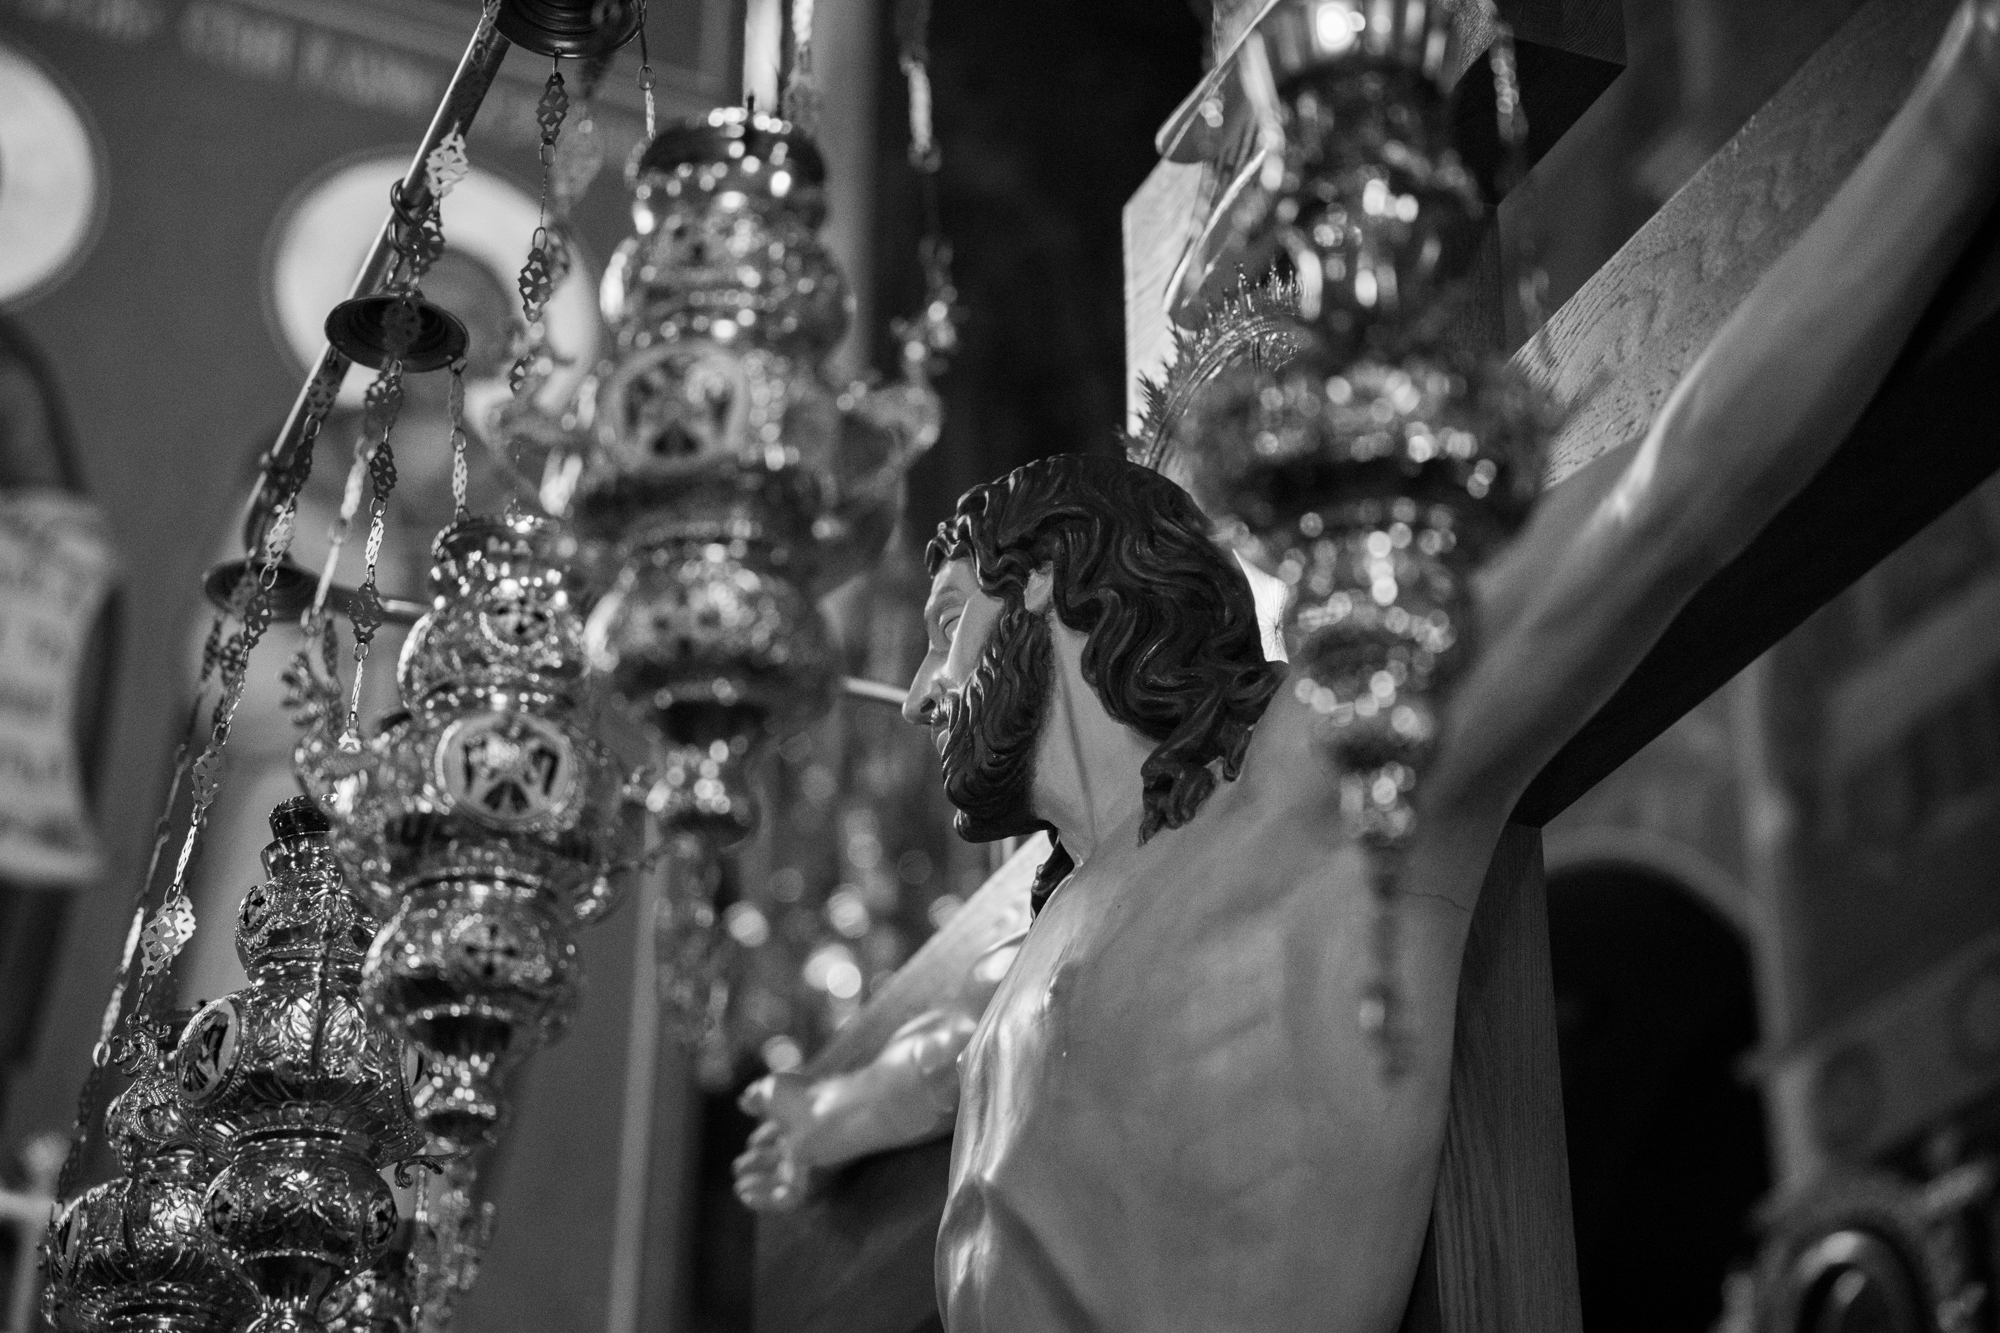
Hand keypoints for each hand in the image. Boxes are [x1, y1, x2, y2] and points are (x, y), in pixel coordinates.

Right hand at [732, 1071, 817, 1212]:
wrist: (828, 1119)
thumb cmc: (802, 1098)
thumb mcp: (773, 1089)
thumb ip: (757, 1095)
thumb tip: (744, 1100)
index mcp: (799, 1118)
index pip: (781, 1132)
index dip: (765, 1137)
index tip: (751, 1142)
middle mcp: (804, 1142)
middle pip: (779, 1158)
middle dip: (757, 1164)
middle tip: (737, 1168)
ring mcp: (807, 1165)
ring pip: (782, 1182)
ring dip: (759, 1187)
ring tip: (739, 1189)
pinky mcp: (809, 1184)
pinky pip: (789, 1200)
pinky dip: (766, 1201)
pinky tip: (747, 1198)